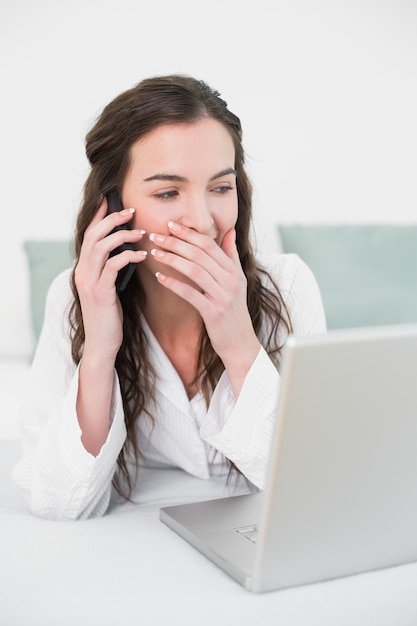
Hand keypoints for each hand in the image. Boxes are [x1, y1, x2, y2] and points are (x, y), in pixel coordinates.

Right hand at [74, 198, 146, 360]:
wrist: (102, 343)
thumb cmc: (110, 316)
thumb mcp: (109, 288)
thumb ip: (112, 269)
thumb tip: (127, 250)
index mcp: (84, 268)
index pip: (89, 234)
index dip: (99, 215)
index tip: (110, 199)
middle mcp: (83, 271)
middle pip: (93, 234)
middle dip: (112, 219)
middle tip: (131, 211)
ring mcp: (89, 281)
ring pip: (101, 247)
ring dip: (122, 235)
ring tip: (141, 232)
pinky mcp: (100, 292)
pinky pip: (113, 266)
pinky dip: (128, 256)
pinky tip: (142, 255)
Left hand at [150, 221, 259, 394]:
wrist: (240, 342)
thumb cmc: (234, 310)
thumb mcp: (238, 280)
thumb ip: (232, 255)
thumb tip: (230, 231)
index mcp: (233, 270)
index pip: (209, 244)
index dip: (189, 233)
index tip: (171, 225)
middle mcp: (230, 280)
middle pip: (199, 254)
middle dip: (175, 242)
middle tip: (156, 235)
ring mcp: (223, 296)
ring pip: (194, 270)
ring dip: (172, 259)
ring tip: (155, 253)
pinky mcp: (213, 312)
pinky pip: (190, 294)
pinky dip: (174, 284)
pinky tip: (159, 278)